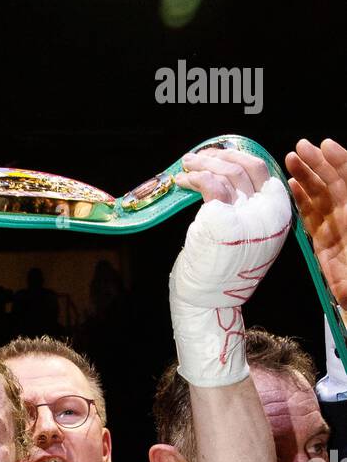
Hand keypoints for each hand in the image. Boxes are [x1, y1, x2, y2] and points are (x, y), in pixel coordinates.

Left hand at [169, 149, 289, 387]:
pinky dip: (195, 177)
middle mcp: (267, 215)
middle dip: (221, 157)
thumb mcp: (246, 240)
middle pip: (248, 167)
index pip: (264, 174)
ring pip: (228, 172)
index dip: (242, 160)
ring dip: (203, 163)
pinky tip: (182, 180)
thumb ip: (247, 213)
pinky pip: (211, 185)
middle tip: (199, 157)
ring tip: (187, 165)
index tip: (222, 157)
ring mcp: (246, 216)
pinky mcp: (222, 219)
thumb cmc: (219, 275)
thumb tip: (227, 182)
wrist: (208, 304)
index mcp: (278, 218)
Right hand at [285, 138, 346, 308]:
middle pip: (331, 182)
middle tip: (299, 149)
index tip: (325, 146)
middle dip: (315, 164)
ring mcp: (336, 227)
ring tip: (290, 161)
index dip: (339, 158)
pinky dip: (300, 202)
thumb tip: (329, 171)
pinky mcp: (322, 244)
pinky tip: (292, 188)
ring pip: (318, 197)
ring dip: (304, 178)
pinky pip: (309, 219)